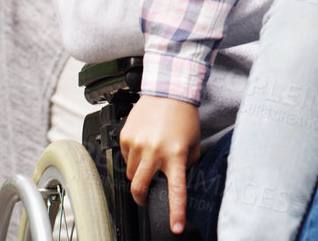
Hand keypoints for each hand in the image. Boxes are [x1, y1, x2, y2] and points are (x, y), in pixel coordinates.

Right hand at [120, 95, 199, 233]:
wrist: (168, 90)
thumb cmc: (183, 116)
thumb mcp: (193, 143)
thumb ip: (186, 163)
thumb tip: (178, 178)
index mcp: (175, 155)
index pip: (176, 190)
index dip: (176, 212)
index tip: (176, 227)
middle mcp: (154, 151)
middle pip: (139, 188)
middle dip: (141, 198)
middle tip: (145, 199)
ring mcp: (137, 144)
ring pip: (130, 173)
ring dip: (138, 172)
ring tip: (149, 157)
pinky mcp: (125, 136)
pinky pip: (124, 158)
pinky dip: (132, 157)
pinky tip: (143, 144)